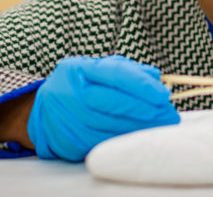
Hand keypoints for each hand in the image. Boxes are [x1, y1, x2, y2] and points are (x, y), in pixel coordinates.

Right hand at [27, 55, 179, 160]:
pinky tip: (138, 138)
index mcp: (78, 68)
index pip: (115, 74)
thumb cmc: (81, 87)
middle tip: (168, 116)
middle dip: (144, 110)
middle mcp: (67, 91)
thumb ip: (128, 71)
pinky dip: (122, 141)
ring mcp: (64, 118)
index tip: (164, 96)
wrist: (44, 111)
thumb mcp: (99, 70)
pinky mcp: (66, 140)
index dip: (141, 86)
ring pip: (108, 126)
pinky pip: (100, 143)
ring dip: (138, 129)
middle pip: (112, 102)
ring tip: (159, 127)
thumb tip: (157, 80)